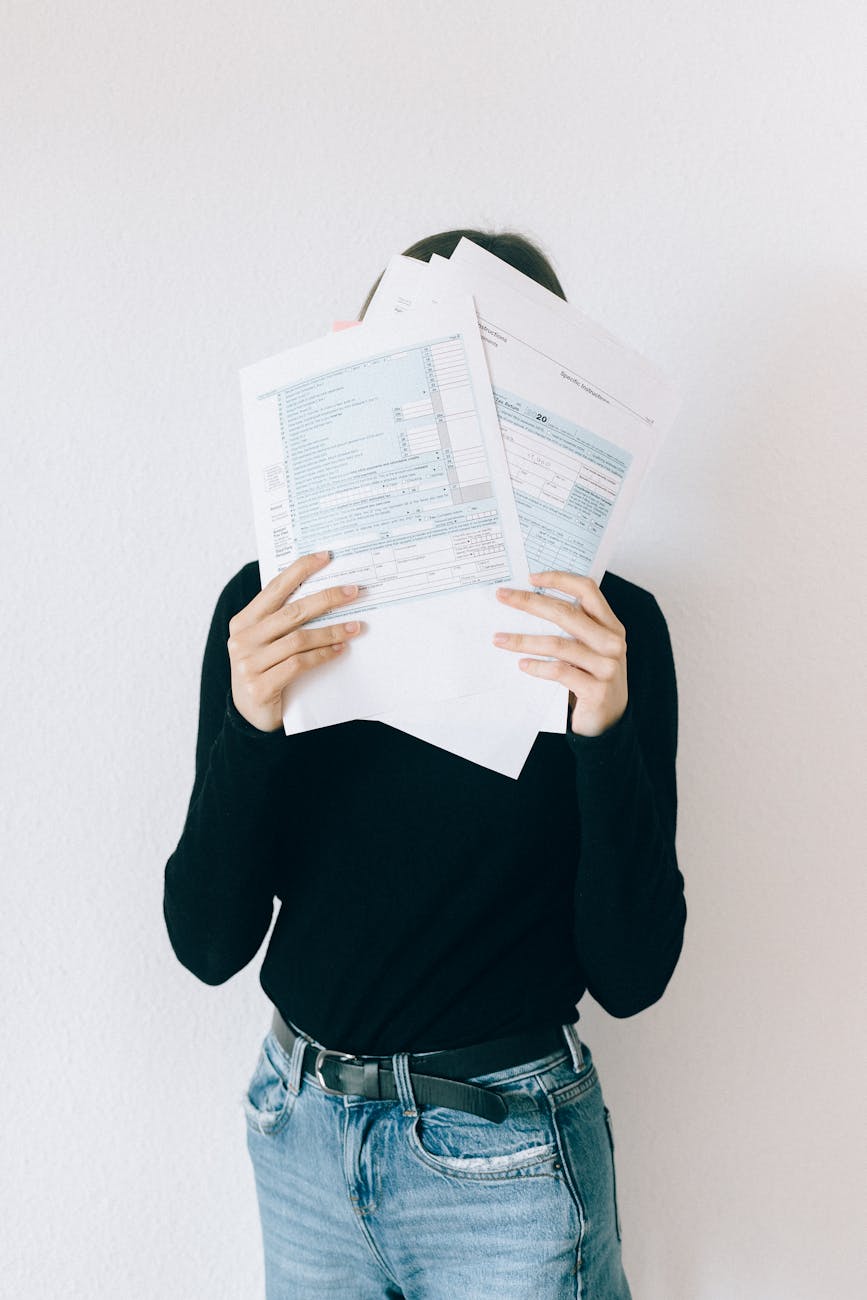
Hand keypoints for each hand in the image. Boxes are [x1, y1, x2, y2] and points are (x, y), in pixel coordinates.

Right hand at [227, 551, 363, 731]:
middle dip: (327, 599)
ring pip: (299, 639)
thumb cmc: (265, 671)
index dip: (300, 570)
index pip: (275, 588)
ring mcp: (249, 663)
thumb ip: (282, 621)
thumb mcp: (266, 642)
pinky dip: (322, 655)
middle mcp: (243, 639)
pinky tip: (339, 650)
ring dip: (332, 631)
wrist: (249, 716)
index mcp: (243, 621)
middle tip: (353, 591)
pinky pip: (299, 664)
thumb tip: (324, 594)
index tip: (326, 557)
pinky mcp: (261, 685)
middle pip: (292, 612)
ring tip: (355, 627)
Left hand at [492, 570, 627, 736]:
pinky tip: (521, 665)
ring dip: (523, 640)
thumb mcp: (590, 649)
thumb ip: (574, 628)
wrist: (609, 721)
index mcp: (611, 625)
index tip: (531, 577)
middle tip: (503, 597)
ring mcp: (607, 666)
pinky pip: (560, 672)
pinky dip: (537, 667)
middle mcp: (612, 642)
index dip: (560, 579)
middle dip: (530, 602)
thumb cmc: (593, 678)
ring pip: (558, 644)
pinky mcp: (596, 689)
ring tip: (500, 639)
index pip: (588, 590)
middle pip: (567, 613)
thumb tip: (530, 603)